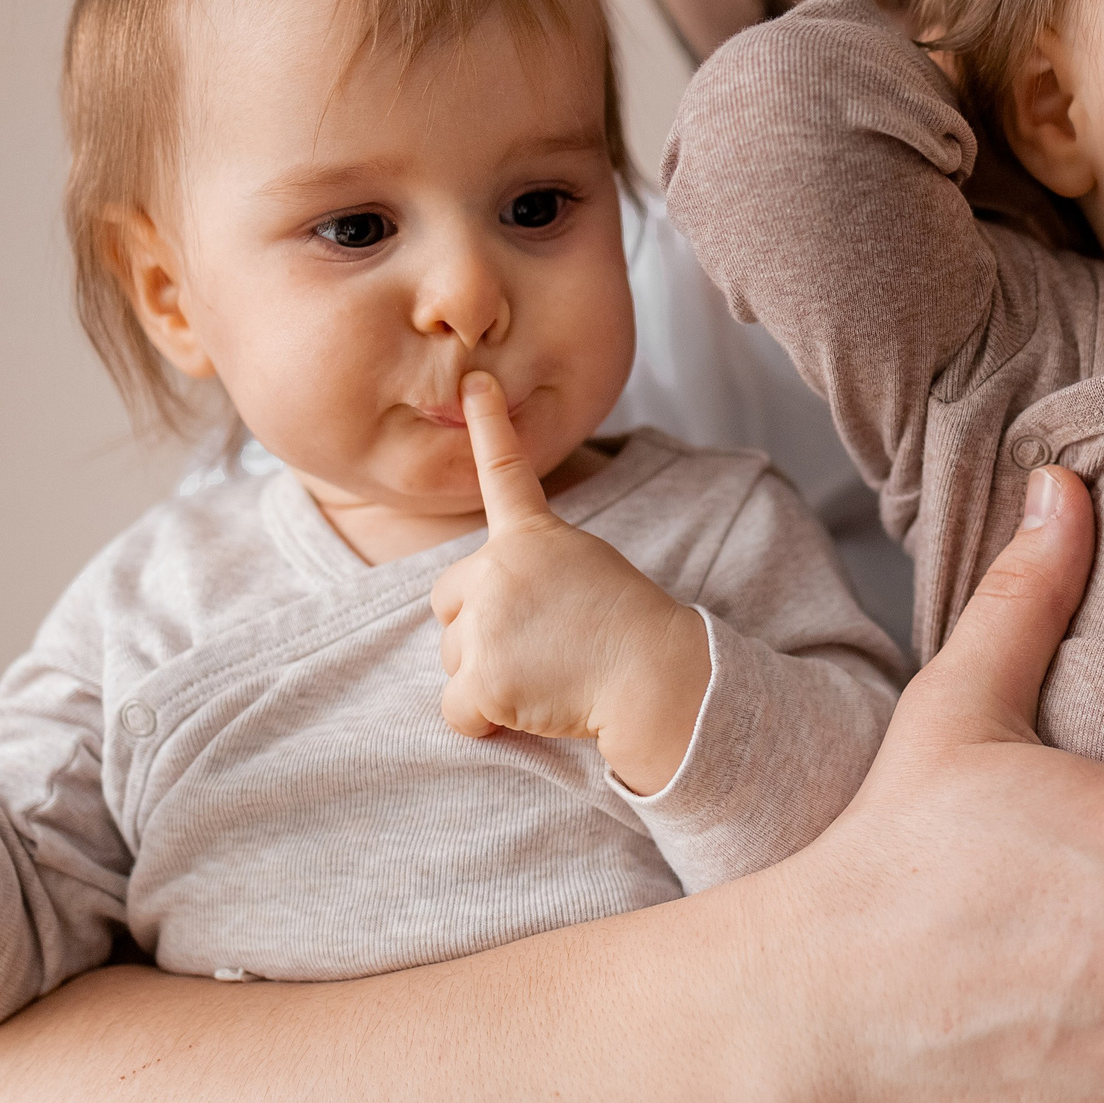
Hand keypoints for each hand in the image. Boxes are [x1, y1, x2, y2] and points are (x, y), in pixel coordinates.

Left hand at [430, 371, 710, 792]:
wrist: (655, 679)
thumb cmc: (628, 632)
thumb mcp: (586, 571)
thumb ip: (529, 569)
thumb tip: (480, 604)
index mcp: (532, 539)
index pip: (506, 473)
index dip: (489, 426)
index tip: (475, 383)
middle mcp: (499, 571)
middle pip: (448, 601)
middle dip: (475, 626)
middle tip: (535, 644)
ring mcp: (487, 624)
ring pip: (452, 657)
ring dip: (486, 674)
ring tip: (545, 674)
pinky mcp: (482, 678)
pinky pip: (455, 709)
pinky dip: (482, 719)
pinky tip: (526, 708)